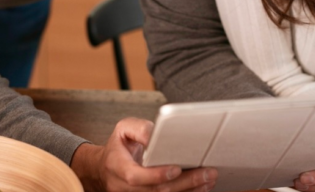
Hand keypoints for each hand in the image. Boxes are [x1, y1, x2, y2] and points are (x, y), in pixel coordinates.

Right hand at [71, 117, 217, 191]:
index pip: (135, 176)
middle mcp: (123, 186)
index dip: (156, 174)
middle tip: (207, 173)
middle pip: (155, 190)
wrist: (106, 167)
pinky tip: (200, 188)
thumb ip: (141, 129)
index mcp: (116, 166)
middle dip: (184, 182)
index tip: (176, 169)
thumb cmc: (119, 146)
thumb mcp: (124, 129)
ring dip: (189, 190)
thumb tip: (157, 135)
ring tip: (208, 180)